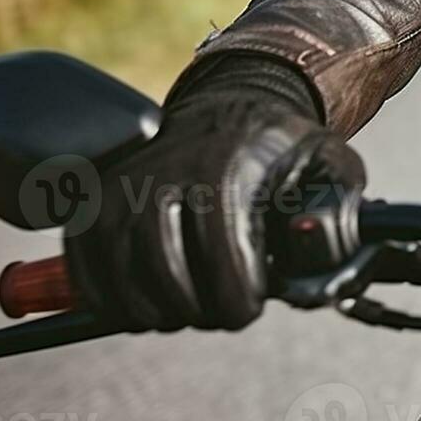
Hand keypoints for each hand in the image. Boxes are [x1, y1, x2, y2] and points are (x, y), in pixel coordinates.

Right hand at [65, 57, 363, 331]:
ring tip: (187, 307)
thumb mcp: (331, 167)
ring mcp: (118, 186)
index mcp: (223, 169)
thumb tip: (306, 246)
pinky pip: (83, 269)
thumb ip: (337, 214)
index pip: (221, 260)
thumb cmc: (284, 151)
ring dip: (155, 312)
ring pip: (119, 279)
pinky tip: (145, 301)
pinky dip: (109, 300)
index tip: (248, 305)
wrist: (230, 109)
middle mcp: (162, 173)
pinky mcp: (89, 200)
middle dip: (198, 310)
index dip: (236, 300)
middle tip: (219, 310)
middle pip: (165, 276)